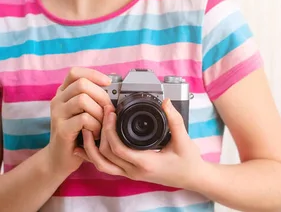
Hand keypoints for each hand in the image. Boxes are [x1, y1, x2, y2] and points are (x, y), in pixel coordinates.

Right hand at [46, 67, 112, 176]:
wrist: (60, 159)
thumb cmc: (78, 134)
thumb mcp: (84, 113)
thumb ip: (93, 100)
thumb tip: (114, 90)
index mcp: (63, 94)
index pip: (75, 72)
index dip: (93, 74)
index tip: (108, 82)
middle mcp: (58, 101)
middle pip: (82, 84)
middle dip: (101, 95)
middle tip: (108, 110)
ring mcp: (58, 115)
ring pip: (82, 99)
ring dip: (99, 112)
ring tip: (102, 125)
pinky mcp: (61, 130)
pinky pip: (83, 118)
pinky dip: (95, 125)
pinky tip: (96, 134)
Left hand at [82, 98, 205, 188]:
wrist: (193, 177)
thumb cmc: (189, 162)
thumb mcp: (184, 140)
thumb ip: (174, 119)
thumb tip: (166, 102)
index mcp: (146, 163)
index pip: (117, 148)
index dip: (109, 129)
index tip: (110, 112)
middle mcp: (135, 171)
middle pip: (105, 155)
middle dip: (99, 132)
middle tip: (102, 113)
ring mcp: (131, 173)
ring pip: (101, 164)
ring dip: (91, 148)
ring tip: (87, 128)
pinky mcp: (130, 172)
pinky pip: (107, 166)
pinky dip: (94, 156)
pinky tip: (86, 146)